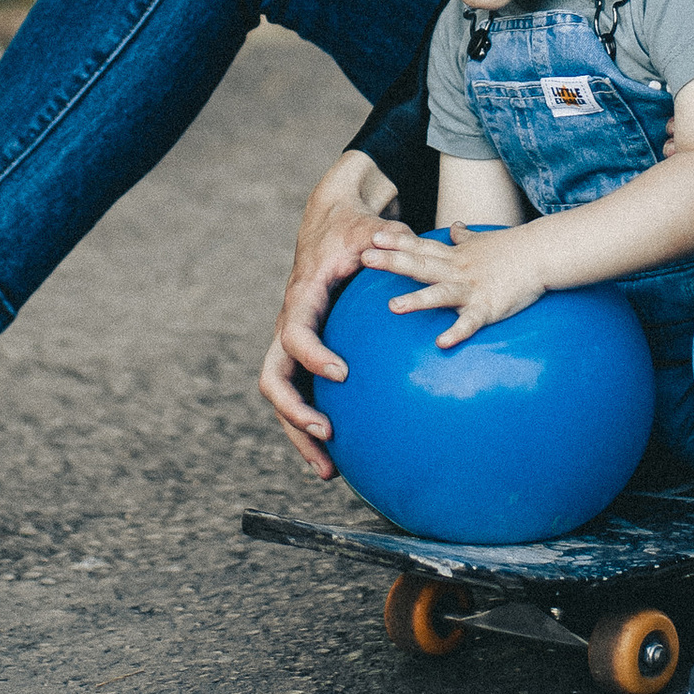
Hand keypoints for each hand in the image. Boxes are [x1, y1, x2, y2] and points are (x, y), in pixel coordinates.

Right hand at [258, 156, 396, 473]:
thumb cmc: (355, 225)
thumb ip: (391, 243)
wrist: (332, 220)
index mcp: (303, 298)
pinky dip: (313, 424)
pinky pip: (302, 394)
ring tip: (330, 472)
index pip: (295, 335)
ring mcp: (294, 341)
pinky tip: (342, 454)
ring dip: (300, 434)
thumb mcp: (372, 228)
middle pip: (274, 379)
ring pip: (284, 396)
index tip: (342, 375)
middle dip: (295, 414)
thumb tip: (418, 255)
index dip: (313, 356)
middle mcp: (290, 324)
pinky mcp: (307, 351)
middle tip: (328, 436)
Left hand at [363, 217, 549, 348]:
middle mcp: (457, 271)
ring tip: (393, 307)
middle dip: (392, 262)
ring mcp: (471, 289)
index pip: (420, 247)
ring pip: (440, 294)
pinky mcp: (488, 307)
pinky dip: (456, 332)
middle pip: (420, 265)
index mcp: (454, 257)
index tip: (373, 237)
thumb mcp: (483, 240)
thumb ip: (465, 237)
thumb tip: (457, 227)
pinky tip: (441, 342)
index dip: (396, 243)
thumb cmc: (512, 249)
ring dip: (417, 300)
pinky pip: (470, 322)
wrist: (542, 253)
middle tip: (364, 257)